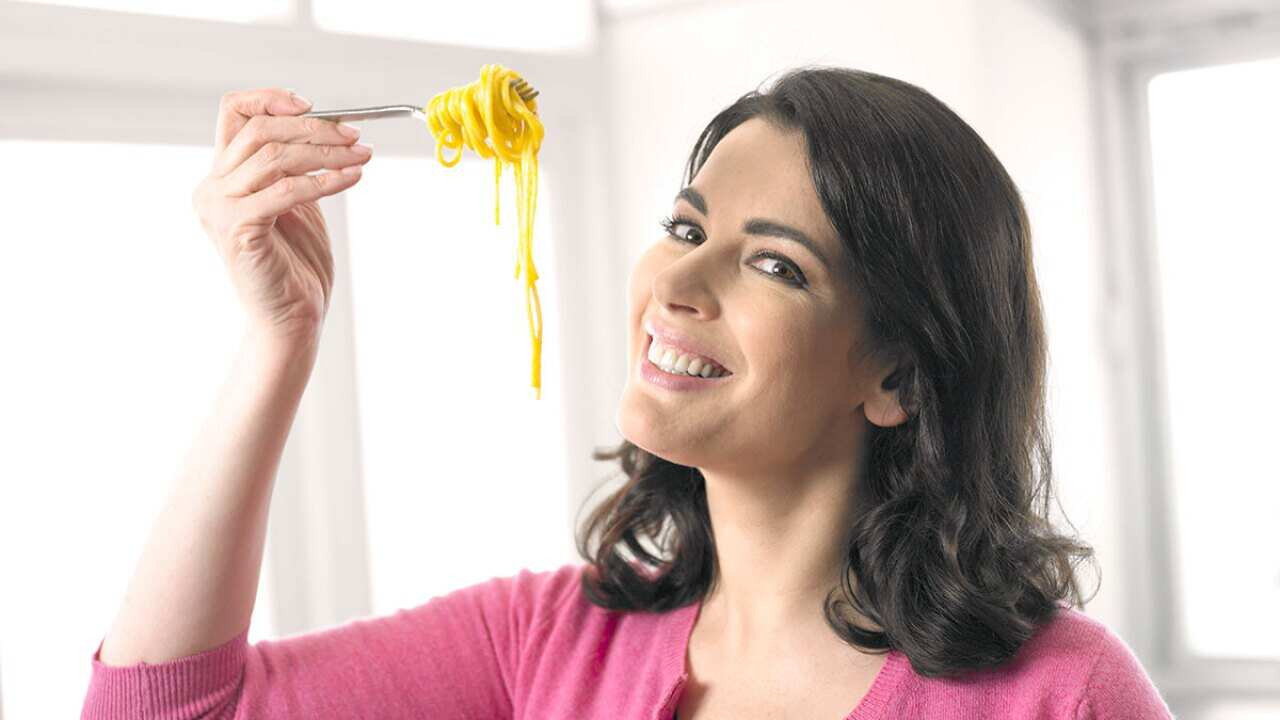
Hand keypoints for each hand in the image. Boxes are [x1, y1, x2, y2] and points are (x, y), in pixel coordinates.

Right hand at [191, 87, 372, 347]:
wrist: (291, 318)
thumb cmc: (296, 264)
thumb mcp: (297, 203)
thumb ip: (297, 167)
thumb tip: (328, 128)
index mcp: (222, 176)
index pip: (234, 113)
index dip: (271, 99)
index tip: (313, 105)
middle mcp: (212, 187)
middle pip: (261, 131)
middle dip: (315, 129)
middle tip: (356, 137)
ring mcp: (219, 208)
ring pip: (275, 157)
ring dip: (327, 152)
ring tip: (363, 156)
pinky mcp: (237, 229)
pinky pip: (287, 191)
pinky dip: (325, 181)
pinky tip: (352, 178)